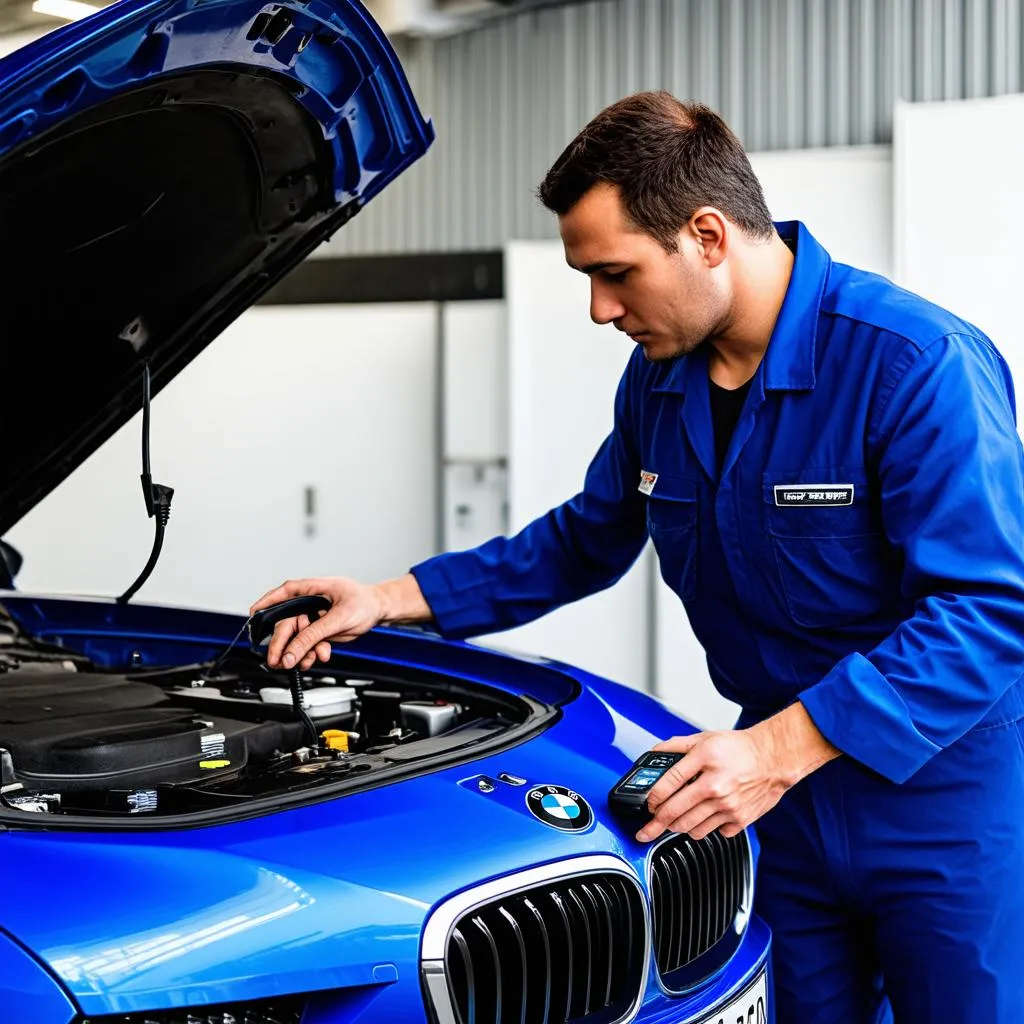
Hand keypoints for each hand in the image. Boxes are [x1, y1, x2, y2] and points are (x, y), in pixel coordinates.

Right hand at [250, 577, 385, 670]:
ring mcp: (312, 618)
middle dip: (280, 644)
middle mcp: (308, 603)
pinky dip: (309, 655)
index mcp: (312, 589)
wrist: (378, 612)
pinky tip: (317, 657)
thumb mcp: (338, 619)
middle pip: (285, 624)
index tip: (253, 616)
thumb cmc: (364, 602)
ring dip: (299, 652)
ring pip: (294, 639)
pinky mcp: (318, 632)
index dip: (266, 603)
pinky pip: (306, 646)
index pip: (283, 593)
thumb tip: (292, 652)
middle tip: (277, 660)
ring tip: (309, 660)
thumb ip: (313, 636)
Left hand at [635, 703, 839, 842]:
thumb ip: (676, 746)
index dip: (652, 798)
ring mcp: (728, 806)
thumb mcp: (704, 738)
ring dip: (677, 827)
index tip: (647, 805)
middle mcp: (715, 786)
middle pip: (674, 812)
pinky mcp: (739, 820)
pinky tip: (703, 817)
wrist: (774, 759)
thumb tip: (654, 755)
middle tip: (648, 828)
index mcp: (704, 761)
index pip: (667, 784)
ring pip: (690, 828)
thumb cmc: (740, 749)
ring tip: (674, 821)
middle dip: (655, 823)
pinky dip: (703, 828)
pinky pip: (712, 833)